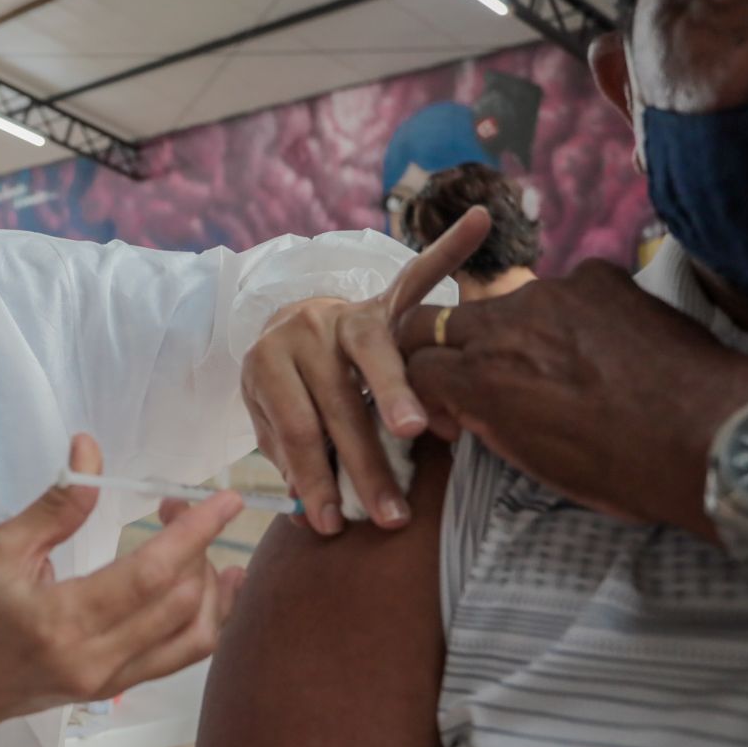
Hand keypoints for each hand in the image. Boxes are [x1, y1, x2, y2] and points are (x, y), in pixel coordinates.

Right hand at [0, 434, 245, 746]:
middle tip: (178, 504)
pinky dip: (206, 619)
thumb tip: (90, 449)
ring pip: (195, 638)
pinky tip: (212, 587)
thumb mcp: (1, 548)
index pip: (148, 575)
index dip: (194, 534)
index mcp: (61, 620)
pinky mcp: (117, 690)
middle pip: (181, 603)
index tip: (224, 500)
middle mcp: (95, 659)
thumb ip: (57, 504)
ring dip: (211, 587)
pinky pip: (181, 657)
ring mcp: (111, 682)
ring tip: (200, 547)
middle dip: (198, 547)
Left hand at [242, 209, 490, 535]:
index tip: (332, 523)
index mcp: (269, 361)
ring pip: (379, 356)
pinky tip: (478, 223)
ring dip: (401, 398)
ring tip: (422, 432)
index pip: (297, 426)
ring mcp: (348, 312)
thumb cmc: (287, 390)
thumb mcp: (271, 419)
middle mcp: (307, 330)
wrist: (287, 332)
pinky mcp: (383, 301)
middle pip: (339, 402)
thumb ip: (290, 456)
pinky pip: (418, 276)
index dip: (314, 475)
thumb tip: (315, 514)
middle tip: (389, 513)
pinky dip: (448, 250)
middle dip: (364, 464)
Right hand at [397, 259, 747, 539]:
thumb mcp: (531, 461)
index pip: (413, 365)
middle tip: (476, 377)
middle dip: (445, 348)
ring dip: (512, 332)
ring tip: (557, 366)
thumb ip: (485, 419)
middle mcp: (502, 326)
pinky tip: (600, 346)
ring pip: (504, 305)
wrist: (710, 434)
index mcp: (478, 379)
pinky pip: (563, 289)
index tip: (452, 411)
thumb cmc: (621, 469)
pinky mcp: (597, 277)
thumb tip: (466, 405)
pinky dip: (567, 315)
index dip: (425, 390)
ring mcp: (550, 293)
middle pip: (437, 320)